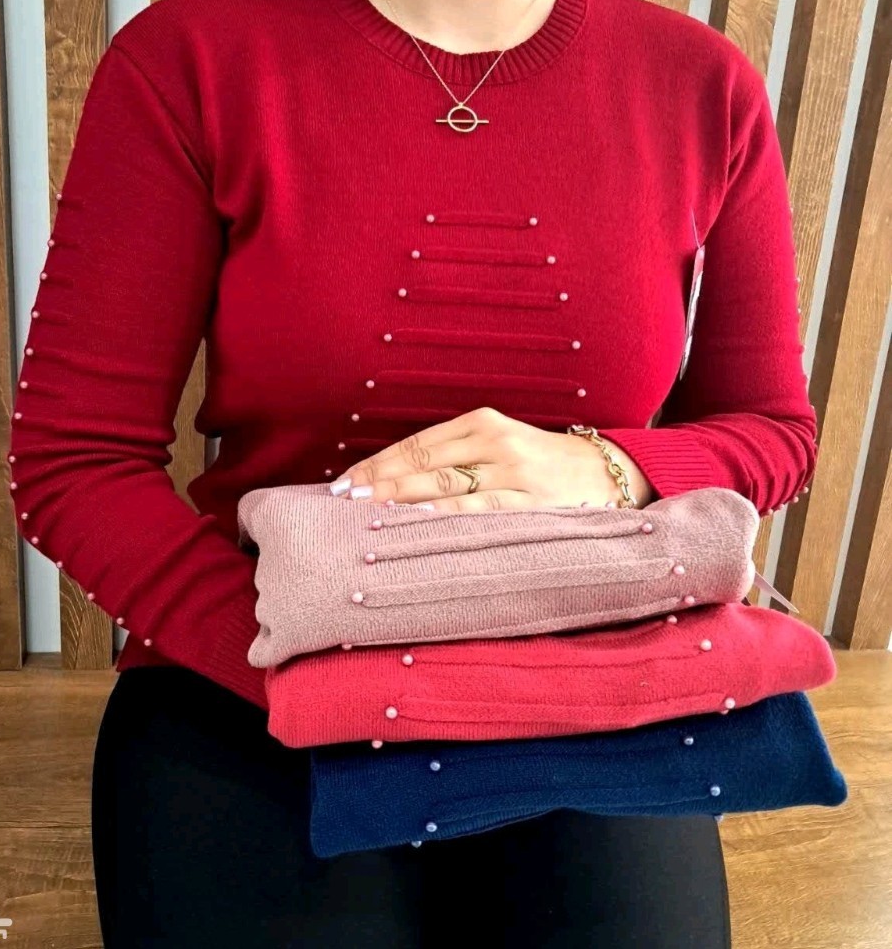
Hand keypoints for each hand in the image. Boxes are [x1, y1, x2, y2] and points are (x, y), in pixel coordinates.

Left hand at [328, 406, 654, 511]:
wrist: (606, 473)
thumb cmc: (541, 462)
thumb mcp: (500, 443)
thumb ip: (454, 456)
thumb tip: (394, 481)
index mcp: (483, 423)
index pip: (417, 444)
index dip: (377, 463)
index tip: (345, 480)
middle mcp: (495, 443)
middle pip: (422, 464)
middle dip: (378, 482)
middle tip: (342, 499)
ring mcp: (513, 474)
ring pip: (444, 488)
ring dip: (399, 502)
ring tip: (364, 513)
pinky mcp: (530, 504)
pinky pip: (477, 512)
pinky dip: (442, 519)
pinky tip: (415, 525)